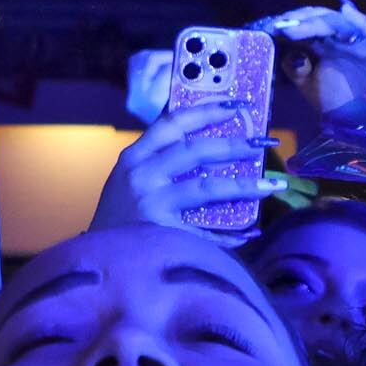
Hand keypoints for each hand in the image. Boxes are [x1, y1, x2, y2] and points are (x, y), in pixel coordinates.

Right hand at [93, 106, 278, 232]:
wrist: (96, 262)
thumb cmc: (120, 218)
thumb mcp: (129, 179)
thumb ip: (159, 157)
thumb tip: (208, 135)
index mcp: (134, 157)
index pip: (172, 123)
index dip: (207, 110)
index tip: (237, 104)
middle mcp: (141, 176)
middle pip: (196, 151)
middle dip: (234, 144)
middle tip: (262, 143)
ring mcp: (151, 206)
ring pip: (207, 188)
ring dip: (243, 186)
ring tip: (270, 185)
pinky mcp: (161, 235)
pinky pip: (205, 233)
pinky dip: (230, 235)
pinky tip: (250, 233)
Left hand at [253, 0, 365, 116]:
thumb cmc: (343, 105)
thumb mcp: (310, 87)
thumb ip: (295, 69)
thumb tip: (286, 50)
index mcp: (325, 46)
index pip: (305, 26)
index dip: (288, 24)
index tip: (268, 27)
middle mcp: (342, 39)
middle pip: (319, 20)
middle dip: (298, 21)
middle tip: (279, 25)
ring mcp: (362, 40)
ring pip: (339, 22)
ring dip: (317, 21)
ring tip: (297, 23)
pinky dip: (359, 20)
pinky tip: (344, 13)